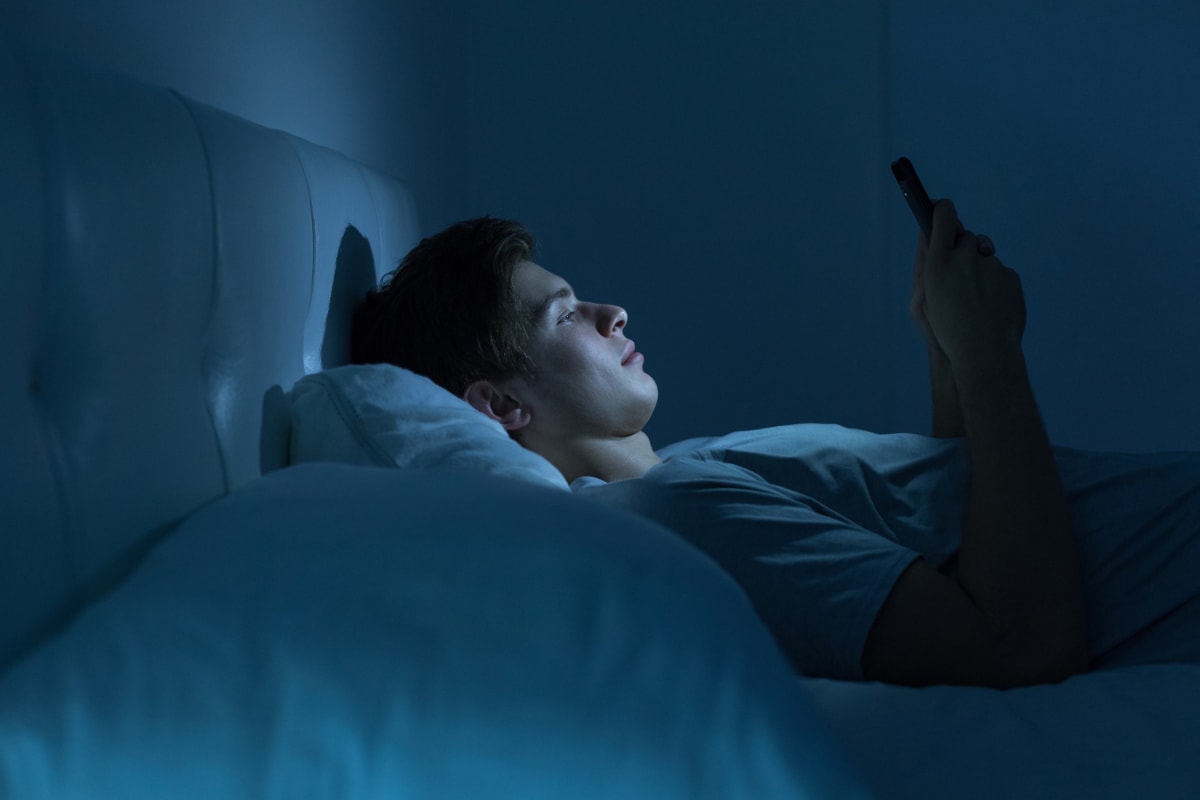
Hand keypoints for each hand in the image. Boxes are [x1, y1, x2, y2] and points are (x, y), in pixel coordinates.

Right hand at [919, 200, 1023, 367]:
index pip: (944, 216)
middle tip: (955, 270)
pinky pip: (1000, 273)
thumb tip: (928, 233)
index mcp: (939, 263)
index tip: (940, 208)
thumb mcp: (922, 297)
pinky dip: (994, 285)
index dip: (942, 209)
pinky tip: (988, 307)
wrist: (983, 354)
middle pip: (966, 236)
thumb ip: (925, 261)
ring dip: (978, 269)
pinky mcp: (1011, 277)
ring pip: (984, 256)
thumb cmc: (945, 329)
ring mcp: (992, 266)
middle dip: (961, 247)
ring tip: (972, 300)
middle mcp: (966, 258)